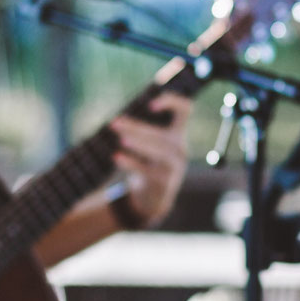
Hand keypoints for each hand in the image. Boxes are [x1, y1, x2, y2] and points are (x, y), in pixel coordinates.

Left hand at [110, 94, 193, 228]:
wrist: (153, 198)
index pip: (185, 110)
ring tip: (120, 139)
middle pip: (162, 134)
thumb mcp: (151, 145)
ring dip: (138, 143)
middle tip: (114, 123)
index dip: (172, 102)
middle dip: (137, 127)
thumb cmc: (149, 164)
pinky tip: (116, 157)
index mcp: (177, 134)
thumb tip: (121, 114)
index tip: (150, 104)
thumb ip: (143, 129)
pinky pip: (147, 170)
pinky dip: (131, 163)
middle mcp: (180, 149)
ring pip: (158, 151)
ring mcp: (174, 167)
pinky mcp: (164, 182)